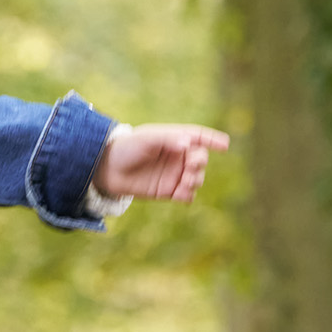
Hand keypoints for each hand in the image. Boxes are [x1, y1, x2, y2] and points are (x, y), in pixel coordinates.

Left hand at [91, 123, 230, 203]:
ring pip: (197, 178)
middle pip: (200, 159)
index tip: (225, 145)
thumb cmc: (127, 148)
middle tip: (190, 165)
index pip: (200, 137)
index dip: (213, 140)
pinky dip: (187, 194)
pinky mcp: (168, 191)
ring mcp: (174, 174)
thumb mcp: (147, 138)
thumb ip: (169, 140)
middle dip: (199, 162)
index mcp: (175, 138)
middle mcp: (178, 156)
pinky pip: (186, 195)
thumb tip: (188, 144)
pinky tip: (181, 193)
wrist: (107, 169)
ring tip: (185, 180)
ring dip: (195, 179)